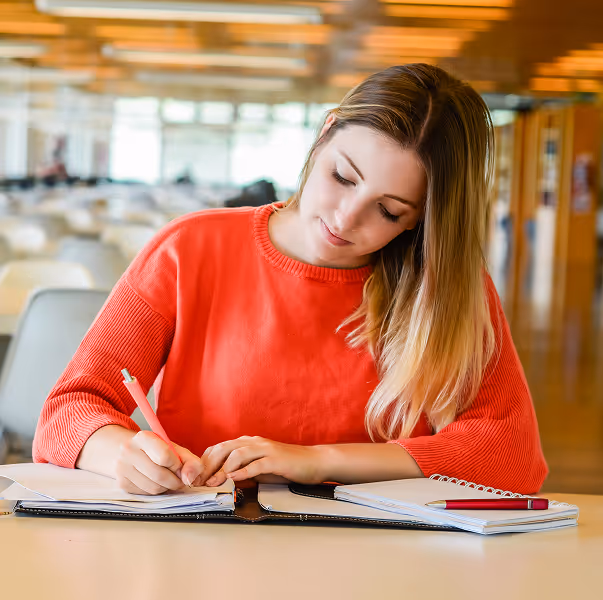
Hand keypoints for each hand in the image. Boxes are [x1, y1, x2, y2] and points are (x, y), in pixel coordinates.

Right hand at [116, 431, 203, 494]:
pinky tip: (156, 482)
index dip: (177, 465)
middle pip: (159, 475)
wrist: (128, 451)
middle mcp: (129, 451)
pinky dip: (156, 491)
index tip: (180, 466)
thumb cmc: (156, 449)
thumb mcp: (175, 449)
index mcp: (144, 437)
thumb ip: (190, 462)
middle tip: (179, 479)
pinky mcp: (122, 483)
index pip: (164, 456)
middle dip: (175, 481)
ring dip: (166, 488)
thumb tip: (190, 479)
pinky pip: (146, 494)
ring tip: (168, 479)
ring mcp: (122, 468)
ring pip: (153, 488)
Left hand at [196, 436, 324, 486]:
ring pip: (237, 454)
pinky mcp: (276, 459)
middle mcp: (254, 442)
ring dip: (222, 470)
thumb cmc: (286, 466)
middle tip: (198, 482)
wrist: (313, 461)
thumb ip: (242, 470)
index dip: (204, 462)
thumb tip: (221, 480)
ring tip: (213, 483)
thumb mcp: (259, 469)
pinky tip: (234, 479)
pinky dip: (243, 471)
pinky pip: (256, 464)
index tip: (195, 478)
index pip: (219, 448)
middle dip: (208, 465)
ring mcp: (265, 449)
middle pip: (224, 448)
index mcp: (248, 443)